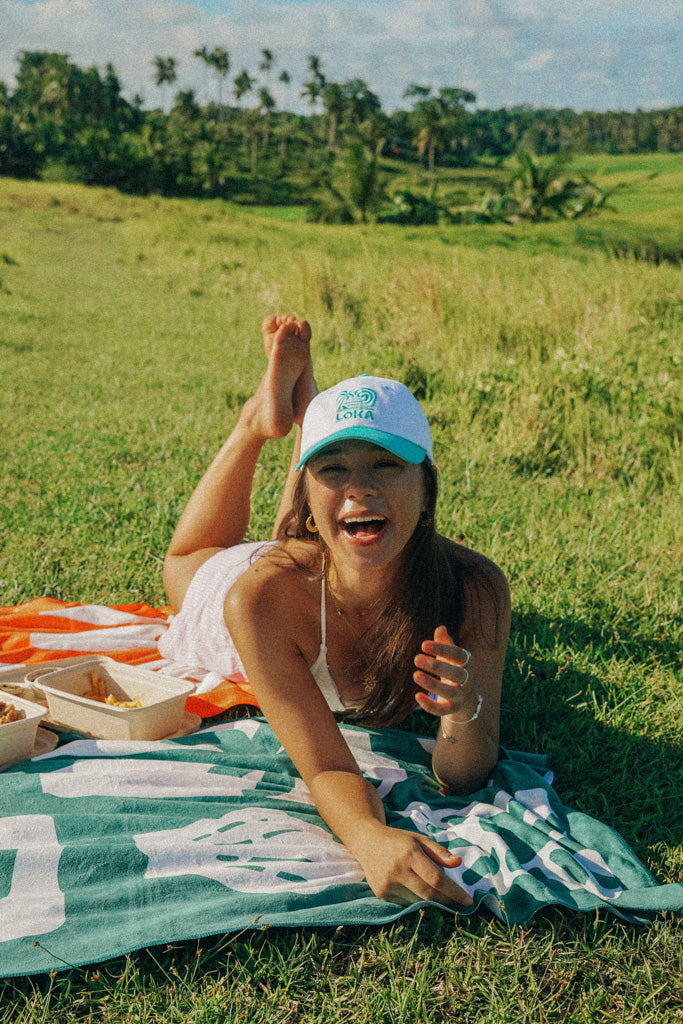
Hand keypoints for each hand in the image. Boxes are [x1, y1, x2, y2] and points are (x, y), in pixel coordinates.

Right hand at [353, 821, 472, 906]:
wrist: (366, 841)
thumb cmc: (398, 840)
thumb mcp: (419, 839)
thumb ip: (439, 852)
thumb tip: (458, 863)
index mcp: (409, 853)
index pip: (436, 878)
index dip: (454, 892)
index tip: (469, 900)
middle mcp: (397, 870)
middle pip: (429, 894)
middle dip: (447, 901)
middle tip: (461, 904)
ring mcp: (387, 884)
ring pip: (418, 901)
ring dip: (432, 901)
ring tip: (441, 896)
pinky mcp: (381, 894)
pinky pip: (406, 903)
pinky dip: (416, 900)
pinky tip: (418, 891)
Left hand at [413, 625, 474, 718]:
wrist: (465, 697)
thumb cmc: (453, 668)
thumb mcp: (451, 655)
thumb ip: (445, 642)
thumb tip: (440, 627)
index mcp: (468, 662)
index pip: (458, 655)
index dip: (442, 649)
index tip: (423, 645)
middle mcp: (468, 680)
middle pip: (457, 674)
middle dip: (437, 666)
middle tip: (416, 659)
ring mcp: (461, 696)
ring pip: (450, 692)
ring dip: (432, 684)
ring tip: (415, 675)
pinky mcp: (453, 709)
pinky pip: (443, 710)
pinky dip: (430, 705)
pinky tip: (417, 696)